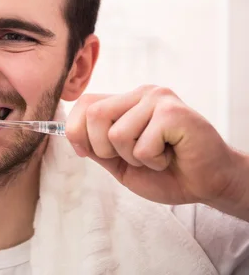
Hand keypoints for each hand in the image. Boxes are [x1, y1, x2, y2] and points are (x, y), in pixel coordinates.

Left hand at [65, 85, 246, 212]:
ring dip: (133, 158)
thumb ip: (97, 147)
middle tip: (132, 157)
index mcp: (126, 101)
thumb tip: (69, 134)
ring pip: (117, 133)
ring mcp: (158, 99)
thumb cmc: (166, 172)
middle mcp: (141, 93)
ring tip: (156, 155)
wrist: (207, 183)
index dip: (77, 131)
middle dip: (104, 148)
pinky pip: (142, 145)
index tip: (89, 152)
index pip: (85, 103)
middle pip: (95, 114)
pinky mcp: (174, 113)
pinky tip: (171, 155)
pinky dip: (153, 161)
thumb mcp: (120, 162)